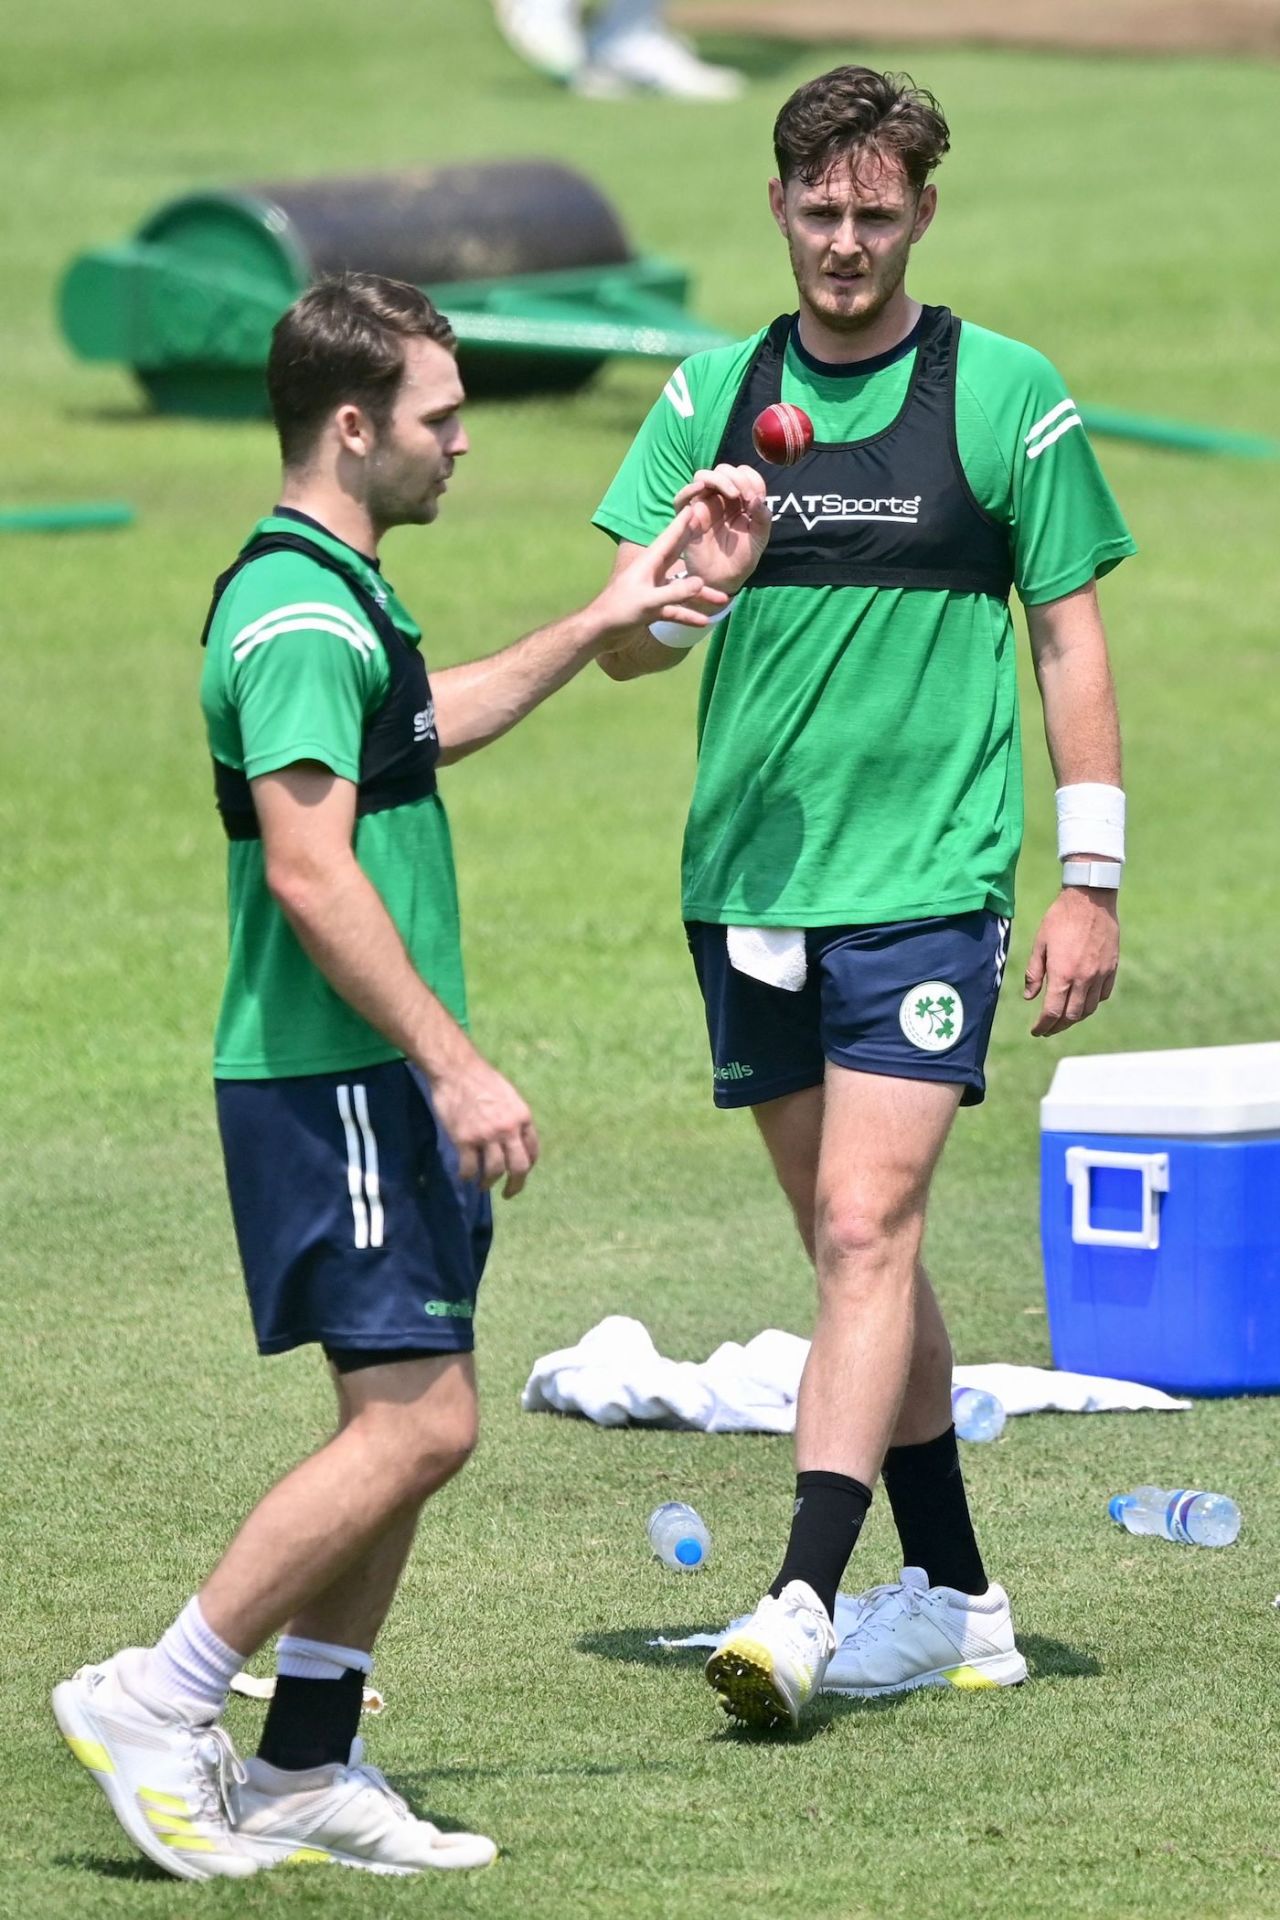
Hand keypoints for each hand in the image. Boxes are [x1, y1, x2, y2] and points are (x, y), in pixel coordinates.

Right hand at [428, 1047, 539, 1196]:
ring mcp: (486, 1135)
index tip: (520, 1173)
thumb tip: (514, 1139)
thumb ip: (513, 1118)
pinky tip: (465, 1176)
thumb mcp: (508, 1096)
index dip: (528, 1165)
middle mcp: (508, 1129)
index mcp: (522, 1117)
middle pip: (519, 1167)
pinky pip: (469, 1168)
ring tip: (483, 1185)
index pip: (533, 1151)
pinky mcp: (465, 1140)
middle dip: (516, 1185)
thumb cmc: (481, 1080)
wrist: (456, 1070)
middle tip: (509, 1193)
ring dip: (488, 1183)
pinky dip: (467, 1176)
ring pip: (494, 1171)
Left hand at [590, 505, 727, 640]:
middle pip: (679, 556)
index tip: (694, 507)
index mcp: (649, 563)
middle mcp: (653, 573)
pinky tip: (703, 621)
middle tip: (712, 531)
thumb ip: (675, 592)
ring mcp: (653, 591)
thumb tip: (701, 583)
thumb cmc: (619, 610)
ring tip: (722, 599)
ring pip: (682, 589)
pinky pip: (675, 609)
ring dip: (700, 595)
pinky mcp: (652, 608)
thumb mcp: (649, 601)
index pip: (670, 538)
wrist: (600, 631)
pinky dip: (688, 614)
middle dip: (695, 545)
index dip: (682, 523)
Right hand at [671, 464, 772, 595]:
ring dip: (719, 479)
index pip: (744, 474)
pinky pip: (681, 498)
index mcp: (739, 500)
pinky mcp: (688, 518)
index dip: (752, 479)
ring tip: (733, 495)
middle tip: (747, 497)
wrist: (724, 580)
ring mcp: (703, 506)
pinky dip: (689, 489)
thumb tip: (756, 498)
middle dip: (738, 478)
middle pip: (723, 470)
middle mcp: (720, 499)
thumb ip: (762, 517)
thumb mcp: (759, 538)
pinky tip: (702, 489)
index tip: (757, 497)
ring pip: (703, 477)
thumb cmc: (742, 559)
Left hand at [1024, 887, 1119, 1035]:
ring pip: (1089, 1008)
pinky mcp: (1112, 968)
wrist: (1091, 899)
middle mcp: (1084, 979)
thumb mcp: (1040, 944)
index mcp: (1063, 974)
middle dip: (1058, 1026)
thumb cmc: (1060, 918)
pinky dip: (1092, 1003)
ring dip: (1075, 1017)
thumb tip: (1029, 997)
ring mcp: (1100, 974)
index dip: (1043, 1026)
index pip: (1052, 1012)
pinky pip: (1103, 994)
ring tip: (1064, 1018)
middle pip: (1072, 1016)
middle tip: (1048, 1028)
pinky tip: (1083, 1000)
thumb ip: (1034, 973)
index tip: (1036, 1031)